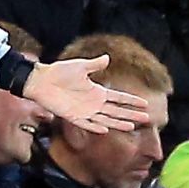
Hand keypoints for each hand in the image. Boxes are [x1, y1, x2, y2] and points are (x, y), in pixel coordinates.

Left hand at [21, 56, 149, 133]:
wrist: (41, 80)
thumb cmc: (59, 72)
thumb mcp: (80, 66)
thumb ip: (94, 65)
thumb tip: (107, 57)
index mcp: (97, 91)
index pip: (119, 98)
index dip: (131, 101)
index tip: (144, 104)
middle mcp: (93, 103)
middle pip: (116, 111)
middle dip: (131, 115)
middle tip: (147, 119)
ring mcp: (83, 111)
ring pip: (105, 119)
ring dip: (118, 122)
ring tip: (132, 126)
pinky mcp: (72, 116)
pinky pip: (86, 124)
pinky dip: (95, 127)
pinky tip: (106, 130)